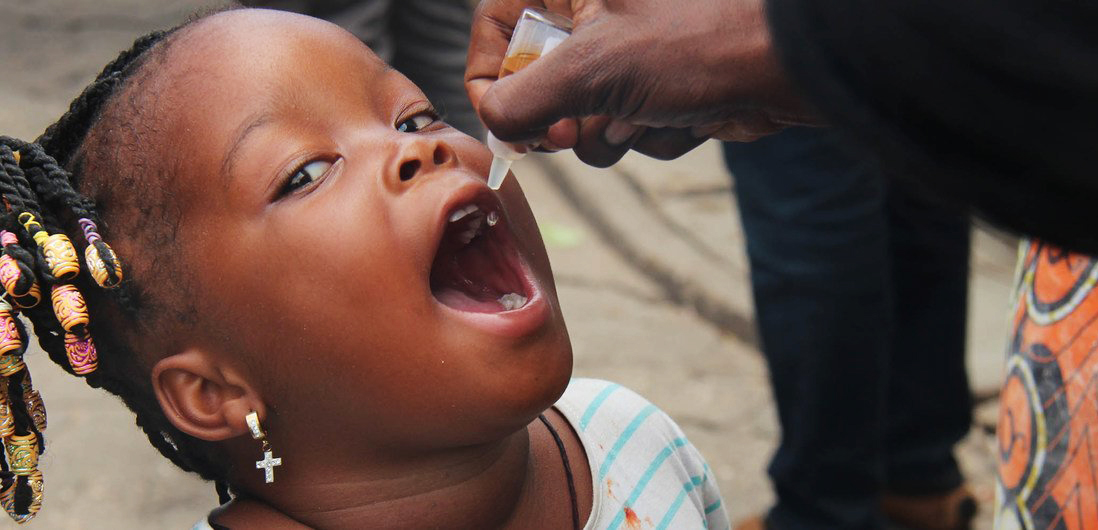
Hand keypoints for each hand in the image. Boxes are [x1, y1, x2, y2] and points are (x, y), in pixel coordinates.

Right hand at [465, 0, 822, 166]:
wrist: (791, 68)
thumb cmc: (699, 43)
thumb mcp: (592, 68)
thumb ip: (524, 100)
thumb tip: (495, 123)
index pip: (496, 22)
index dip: (491, 76)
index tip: (504, 120)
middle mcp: (598, 11)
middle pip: (539, 77)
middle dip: (564, 117)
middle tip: (573, 133)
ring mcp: (631, 50)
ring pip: (584, 112)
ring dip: (612, 131)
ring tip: (646, 114)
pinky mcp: (663, 86)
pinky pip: (629, 125)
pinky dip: (652, 134)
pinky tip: (686, 117)